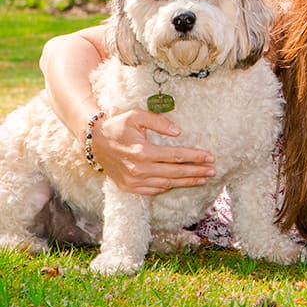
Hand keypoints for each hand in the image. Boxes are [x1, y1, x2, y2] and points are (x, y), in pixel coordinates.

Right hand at [91, 109, 215, 194]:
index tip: (211, 157)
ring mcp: (133, 181)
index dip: (196, 157)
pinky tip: (180, 182)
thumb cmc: (117, 126)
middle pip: (175, 172)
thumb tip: (178, 132)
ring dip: (185, 182)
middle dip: (196, 172)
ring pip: (166, 184)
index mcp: (142, 152)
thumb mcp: (136, 116)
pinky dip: (168, 187)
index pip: (176, 156)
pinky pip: (153, 190)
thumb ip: (159, 122)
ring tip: (202, 179)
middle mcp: (138, 170)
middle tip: (213, 171)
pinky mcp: (128, 188)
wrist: (93, 143)